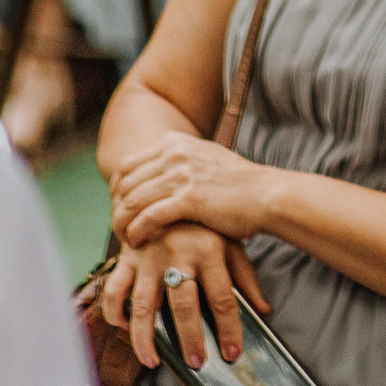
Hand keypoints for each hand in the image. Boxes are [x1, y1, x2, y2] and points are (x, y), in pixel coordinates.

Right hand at [95, 224, 267, 370]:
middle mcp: (178, 256)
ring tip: (152, 360)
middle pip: (184, 305)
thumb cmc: (204, 221)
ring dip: (146, 337)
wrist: (168, 187)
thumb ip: (246, 276)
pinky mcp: (126, 258)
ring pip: (144, 305)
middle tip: (197, 362)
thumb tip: (264, 310)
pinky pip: (115, 290)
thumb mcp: (232, 241)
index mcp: (210, 251)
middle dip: (190, 338)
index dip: (228, 328)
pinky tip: (123, 329)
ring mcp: (149, 258)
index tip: (232, 352)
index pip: (223, 298)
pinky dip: (115, 312)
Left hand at [110, 131, 281, 245]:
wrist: (269, 195)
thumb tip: (157, 171)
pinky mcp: (188, 199)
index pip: (127, 165)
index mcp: (177, 143)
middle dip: (116, 209)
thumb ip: (181, 160)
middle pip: (124, 184)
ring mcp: (181, 175)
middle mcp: (175, 154)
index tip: (119, 208)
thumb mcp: (208, 159)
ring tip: (126, 238)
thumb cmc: (241, 185)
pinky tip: (137, 242)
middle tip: (120, 227)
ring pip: (130, 202)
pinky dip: (137, 232)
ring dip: (122, 224)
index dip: (116, 190)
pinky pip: (147, 218)